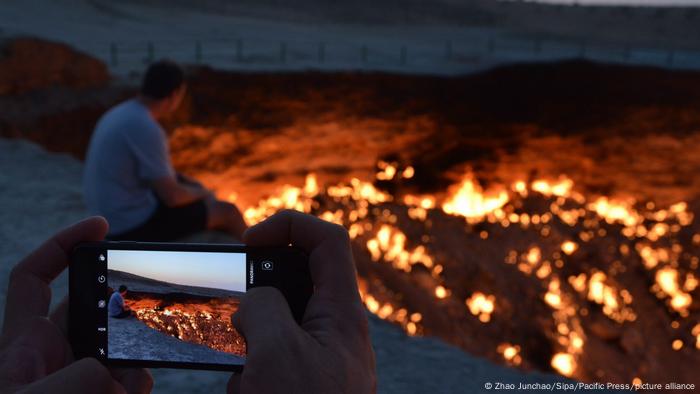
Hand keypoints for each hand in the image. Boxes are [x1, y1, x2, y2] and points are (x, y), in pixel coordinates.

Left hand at [0, 217, 152, 393]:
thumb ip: (77, 378)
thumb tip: (118, 374)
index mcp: (24, 345)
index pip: (33, 279)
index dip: (61, 244)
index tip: (99, 226)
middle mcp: (52, 356)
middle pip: (92, 308)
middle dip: (118, 303)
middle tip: (139, 307)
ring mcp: (79, 376)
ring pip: (120, 347)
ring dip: (134, 357)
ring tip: (127, 382)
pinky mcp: (103, 393)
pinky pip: (131, 380)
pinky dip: (137, 384)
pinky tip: (129, 393)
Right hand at [227, 210, 375, 393]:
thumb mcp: (277, 351)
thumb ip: (262, 309)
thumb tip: (255, 304)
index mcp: (342, 313)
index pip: (328, 240)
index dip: (290, 224)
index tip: (250, 240)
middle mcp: (336, 332)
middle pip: (293, 286)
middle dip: (256, 301)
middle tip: (240, 327)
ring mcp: (321, 359)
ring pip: (275, 331)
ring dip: (249, 351)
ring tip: (249, 381)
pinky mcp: (306, 383)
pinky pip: (272, 365)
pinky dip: (253, 379)